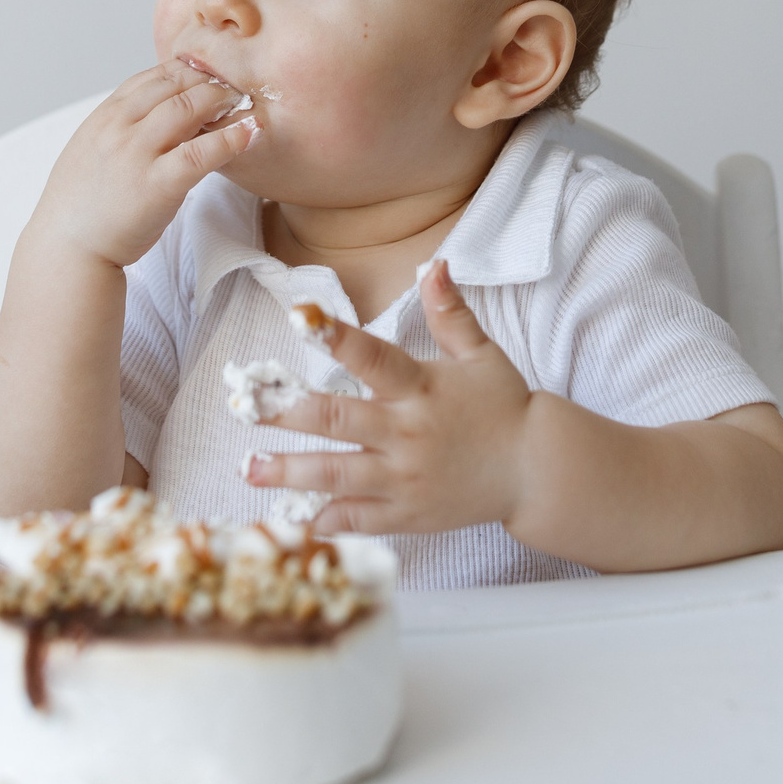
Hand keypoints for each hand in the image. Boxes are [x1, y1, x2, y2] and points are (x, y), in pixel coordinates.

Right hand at [21, 59, 258, 269]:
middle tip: (234, 85)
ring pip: (189, 109)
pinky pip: (201, 153)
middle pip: (174, 85)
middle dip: (208, 80)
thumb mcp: (91, 149)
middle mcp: (120, 128)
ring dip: (223, 100)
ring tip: (246, 102)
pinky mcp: (158, 185)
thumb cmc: (81, 204)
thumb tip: (150, 113)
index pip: (152, 76)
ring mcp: (137, 154)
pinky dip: (231, 138)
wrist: (67, 247)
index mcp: (105, 116)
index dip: (186, 70)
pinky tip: (250, 132)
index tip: (209, 73)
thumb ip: (119, 126)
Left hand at [246, 261, 533, 535]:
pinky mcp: (408, 515)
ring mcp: (405, 478)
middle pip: (337, 420)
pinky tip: (291, 517)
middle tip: (246, 409)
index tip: (299, 316)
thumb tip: (436, 263)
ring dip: (288, 471)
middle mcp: (407, 433)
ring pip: (337, 475)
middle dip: (286, 414)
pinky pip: (358, 519)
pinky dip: (325, 520)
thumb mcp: (481, 354)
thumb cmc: (505, 407)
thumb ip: (450, 312)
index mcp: (421, 387)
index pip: (372, 356)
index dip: (336, 336)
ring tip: (249, 467)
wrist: (537, 471)